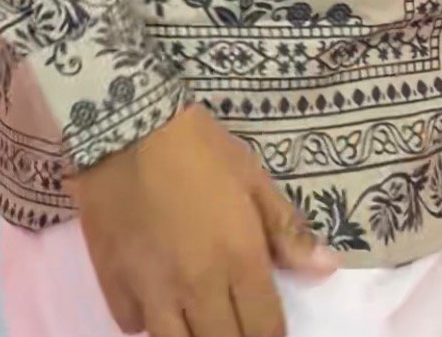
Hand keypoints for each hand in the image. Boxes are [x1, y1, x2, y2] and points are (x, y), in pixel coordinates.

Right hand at [68, 103, 335, 336]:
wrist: (127, 125)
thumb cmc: (198, 147)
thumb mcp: (251, 177)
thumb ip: (287, 229)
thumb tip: (328, 268)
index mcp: (239, 259)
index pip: (265, 329)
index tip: (269, 329)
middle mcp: (198, 287)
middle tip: (236, 321)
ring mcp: (153, 291)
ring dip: (193, 336)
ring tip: (199, 319)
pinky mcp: (114, 285)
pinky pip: (135, 325)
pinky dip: (149, 321)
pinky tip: (157, 301)